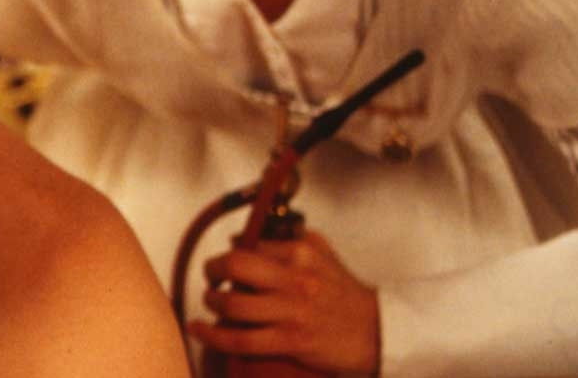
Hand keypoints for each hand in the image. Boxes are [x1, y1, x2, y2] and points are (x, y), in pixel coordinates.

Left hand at [187, 229, 379, 373]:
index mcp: (301, 253)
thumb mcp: (321, 254)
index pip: (249, 244)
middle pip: (235, 265)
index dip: (230, 254)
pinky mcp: (290, 341)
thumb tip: (242, 238)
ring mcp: (291, 311)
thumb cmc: (345, 294)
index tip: (226, 264)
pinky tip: (199, 330)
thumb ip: (286, 240)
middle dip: (213, 270)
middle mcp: (294, 279)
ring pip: (232, 304)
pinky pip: (240, 340)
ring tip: (211, 302)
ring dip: (211, 302)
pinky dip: (212, 336)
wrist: (378, 332)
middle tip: (211, 278)